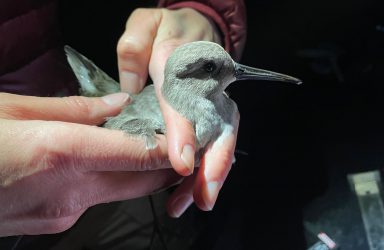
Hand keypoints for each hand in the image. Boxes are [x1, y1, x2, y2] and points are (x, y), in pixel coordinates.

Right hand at [0, 92, 180, 235]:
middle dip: (166, 166)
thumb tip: (117, 104)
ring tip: (143, 147)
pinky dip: (106, 181)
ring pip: (120, 191)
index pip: (136, 153)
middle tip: (181, 145)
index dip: (169, 147)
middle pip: (140, 181)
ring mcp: (63, 214)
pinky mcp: (55, 223)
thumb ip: (73, 109)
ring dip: (138, 173)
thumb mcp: (13, 109)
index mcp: (61, 153)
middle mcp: (70, 192)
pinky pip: (94, 199)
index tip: (189, 138)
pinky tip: (98, 164)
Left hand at [117, 8, 237, 216]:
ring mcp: (212, 100)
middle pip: (218, 126)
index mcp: (183, 62)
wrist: (194, 28)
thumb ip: (134, 48)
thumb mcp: (145, 24)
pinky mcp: (211, 113)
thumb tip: (131, 88)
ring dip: (210, 175)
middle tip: (203, 197)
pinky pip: (213, 143)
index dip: (184, 132)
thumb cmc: (167, 28)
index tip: (182, 165)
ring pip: (220, 140)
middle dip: (214, 165)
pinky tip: (193, 190)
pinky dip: (207, 168)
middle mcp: (204, 85)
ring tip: (194, 203)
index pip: (183, 99)